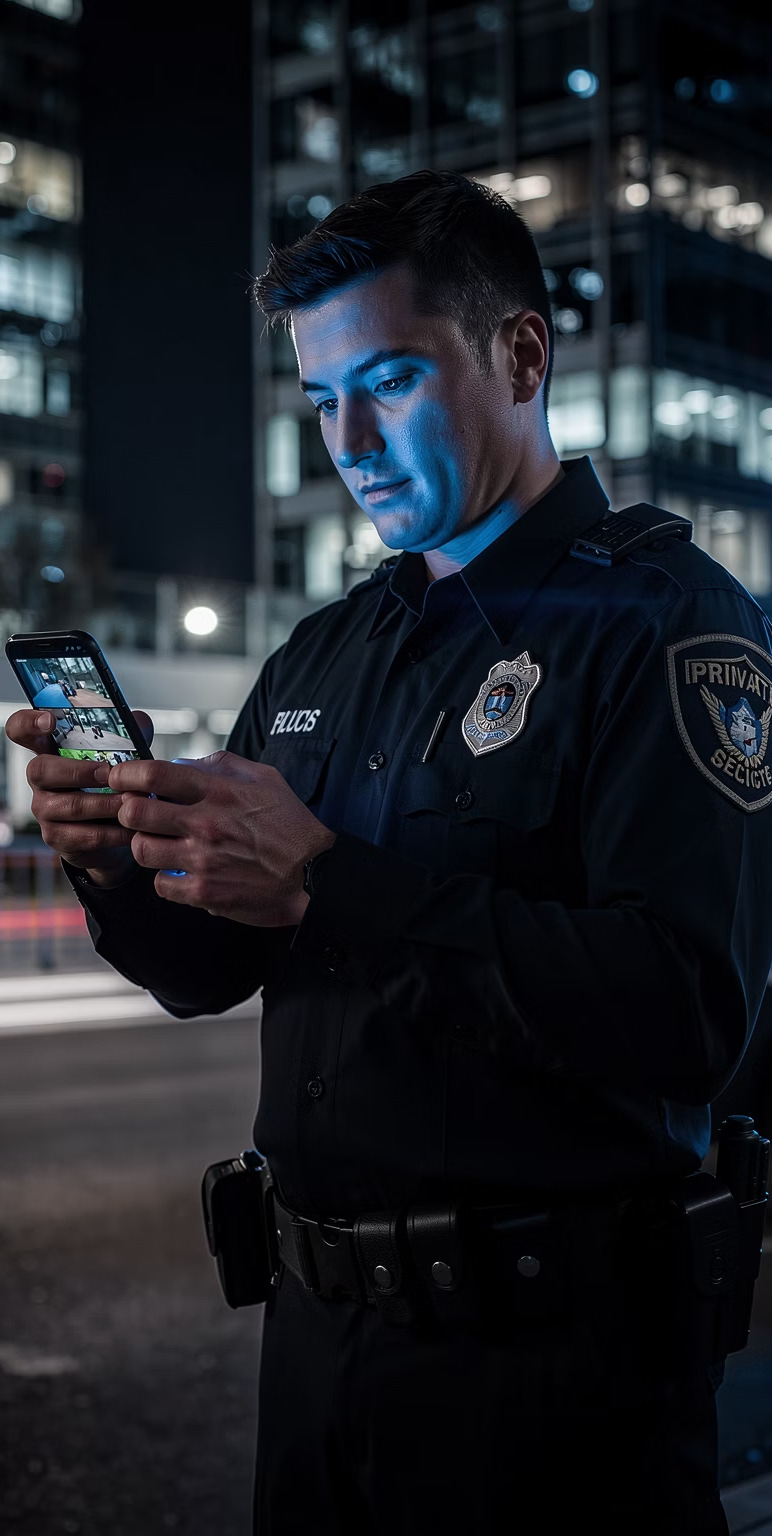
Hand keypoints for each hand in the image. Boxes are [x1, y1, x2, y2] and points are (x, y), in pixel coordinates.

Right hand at [4, 708, 154, 885]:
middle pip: (41, 769)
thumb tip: (139, 720)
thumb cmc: (111, 783)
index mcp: (49, 750)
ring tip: (131, 802)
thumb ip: (128, 733)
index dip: (28, 723)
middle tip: (108, 773)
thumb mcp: (120, 753)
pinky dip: (112, 832)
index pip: (21, 730)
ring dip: (105, 804)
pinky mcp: (57, 837)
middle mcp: (40, 779)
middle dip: (78, 771)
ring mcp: (45, 809)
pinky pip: (84, 835)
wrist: (113, 829)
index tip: (49, 720)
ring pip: (70, 806)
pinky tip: (131, 828)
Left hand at [99, 751, 336, 925]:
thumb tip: (185, 763)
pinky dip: (166, 880)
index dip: (126, 774)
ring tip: (161, 845)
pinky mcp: (203, 892)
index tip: (119, 778)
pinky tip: (181, 873)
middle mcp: (206, 824)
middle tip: (137, 814)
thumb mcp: (265, 779)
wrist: (314, 876)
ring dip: (145, 846)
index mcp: (219, 792)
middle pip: (135, 812)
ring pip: (141, 850)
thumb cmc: (291, 826)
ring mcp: (202, 861)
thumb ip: (223, 766)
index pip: (154, 774)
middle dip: (128, 810)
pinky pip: (161, 885)